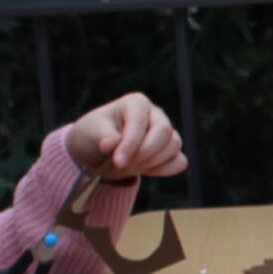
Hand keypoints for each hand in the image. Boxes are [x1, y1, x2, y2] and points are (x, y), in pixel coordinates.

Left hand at [64, 93, 185, 181]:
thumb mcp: (92, 132)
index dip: (130, 143)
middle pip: (165, 132)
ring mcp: (166, 133)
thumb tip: (110, 144)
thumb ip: (104, 137)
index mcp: (136, 103)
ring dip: (152, 162)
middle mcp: (156, 114)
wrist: (98, 151)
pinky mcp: (171, 151)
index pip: (140, 122)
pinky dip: (165, 169)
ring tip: (129, 166)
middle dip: (144, 153)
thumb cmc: (95, 134)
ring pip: (174, 146)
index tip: (117, 161)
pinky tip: (145, 170)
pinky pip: (180, 162)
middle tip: (123, 164)